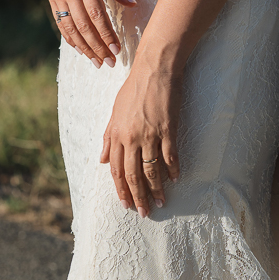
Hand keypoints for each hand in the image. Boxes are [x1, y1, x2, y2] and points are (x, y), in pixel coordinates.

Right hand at [35, 0, 136, 65]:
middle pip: (84, 26)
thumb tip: (132, 3)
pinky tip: (80, 47)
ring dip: (84, 47)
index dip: (107, 35)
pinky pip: (60, 22)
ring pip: (70, 28)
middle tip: (110, 63)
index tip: (117, 50)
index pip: (97, 15)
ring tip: (97, 61)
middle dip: (98, 47)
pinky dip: (70, 37)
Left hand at [100, 55, 181, 215]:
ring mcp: (150, 133)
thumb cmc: (134, 87)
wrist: (154, 68)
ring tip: (161, 202)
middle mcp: (131, 137)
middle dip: (138, 196)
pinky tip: (175, 178)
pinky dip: (172, 169)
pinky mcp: (167, 128)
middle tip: (144, 211)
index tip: (126, 203)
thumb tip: (103, 160)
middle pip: (133, 174)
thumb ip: (109, 136)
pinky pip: (169, 155)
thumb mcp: (115, 111)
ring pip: (151, 169)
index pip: (117, 169)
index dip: (121, 189)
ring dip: (156, 189)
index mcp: (117, 134)